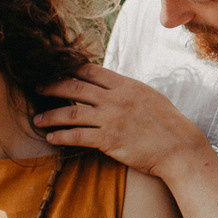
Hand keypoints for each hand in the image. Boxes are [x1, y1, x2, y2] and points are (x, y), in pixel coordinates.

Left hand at [34, 64, 207, 178]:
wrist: (180, 148)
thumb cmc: (169, 124)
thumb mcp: (150, 97)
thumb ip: (128, 91)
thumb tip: (112, 87)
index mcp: (126, 85)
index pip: (90, 71)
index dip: (69, 69)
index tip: (55, 71)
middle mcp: (116, 99)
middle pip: (75, 88)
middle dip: (52, 87)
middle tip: (37, 89)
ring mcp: (112, 119)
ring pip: (72, 112)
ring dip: (51, 115)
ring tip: (37, 119)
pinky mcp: (109, 140)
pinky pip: (78, 136)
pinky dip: (62, 136)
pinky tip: (52, 137)